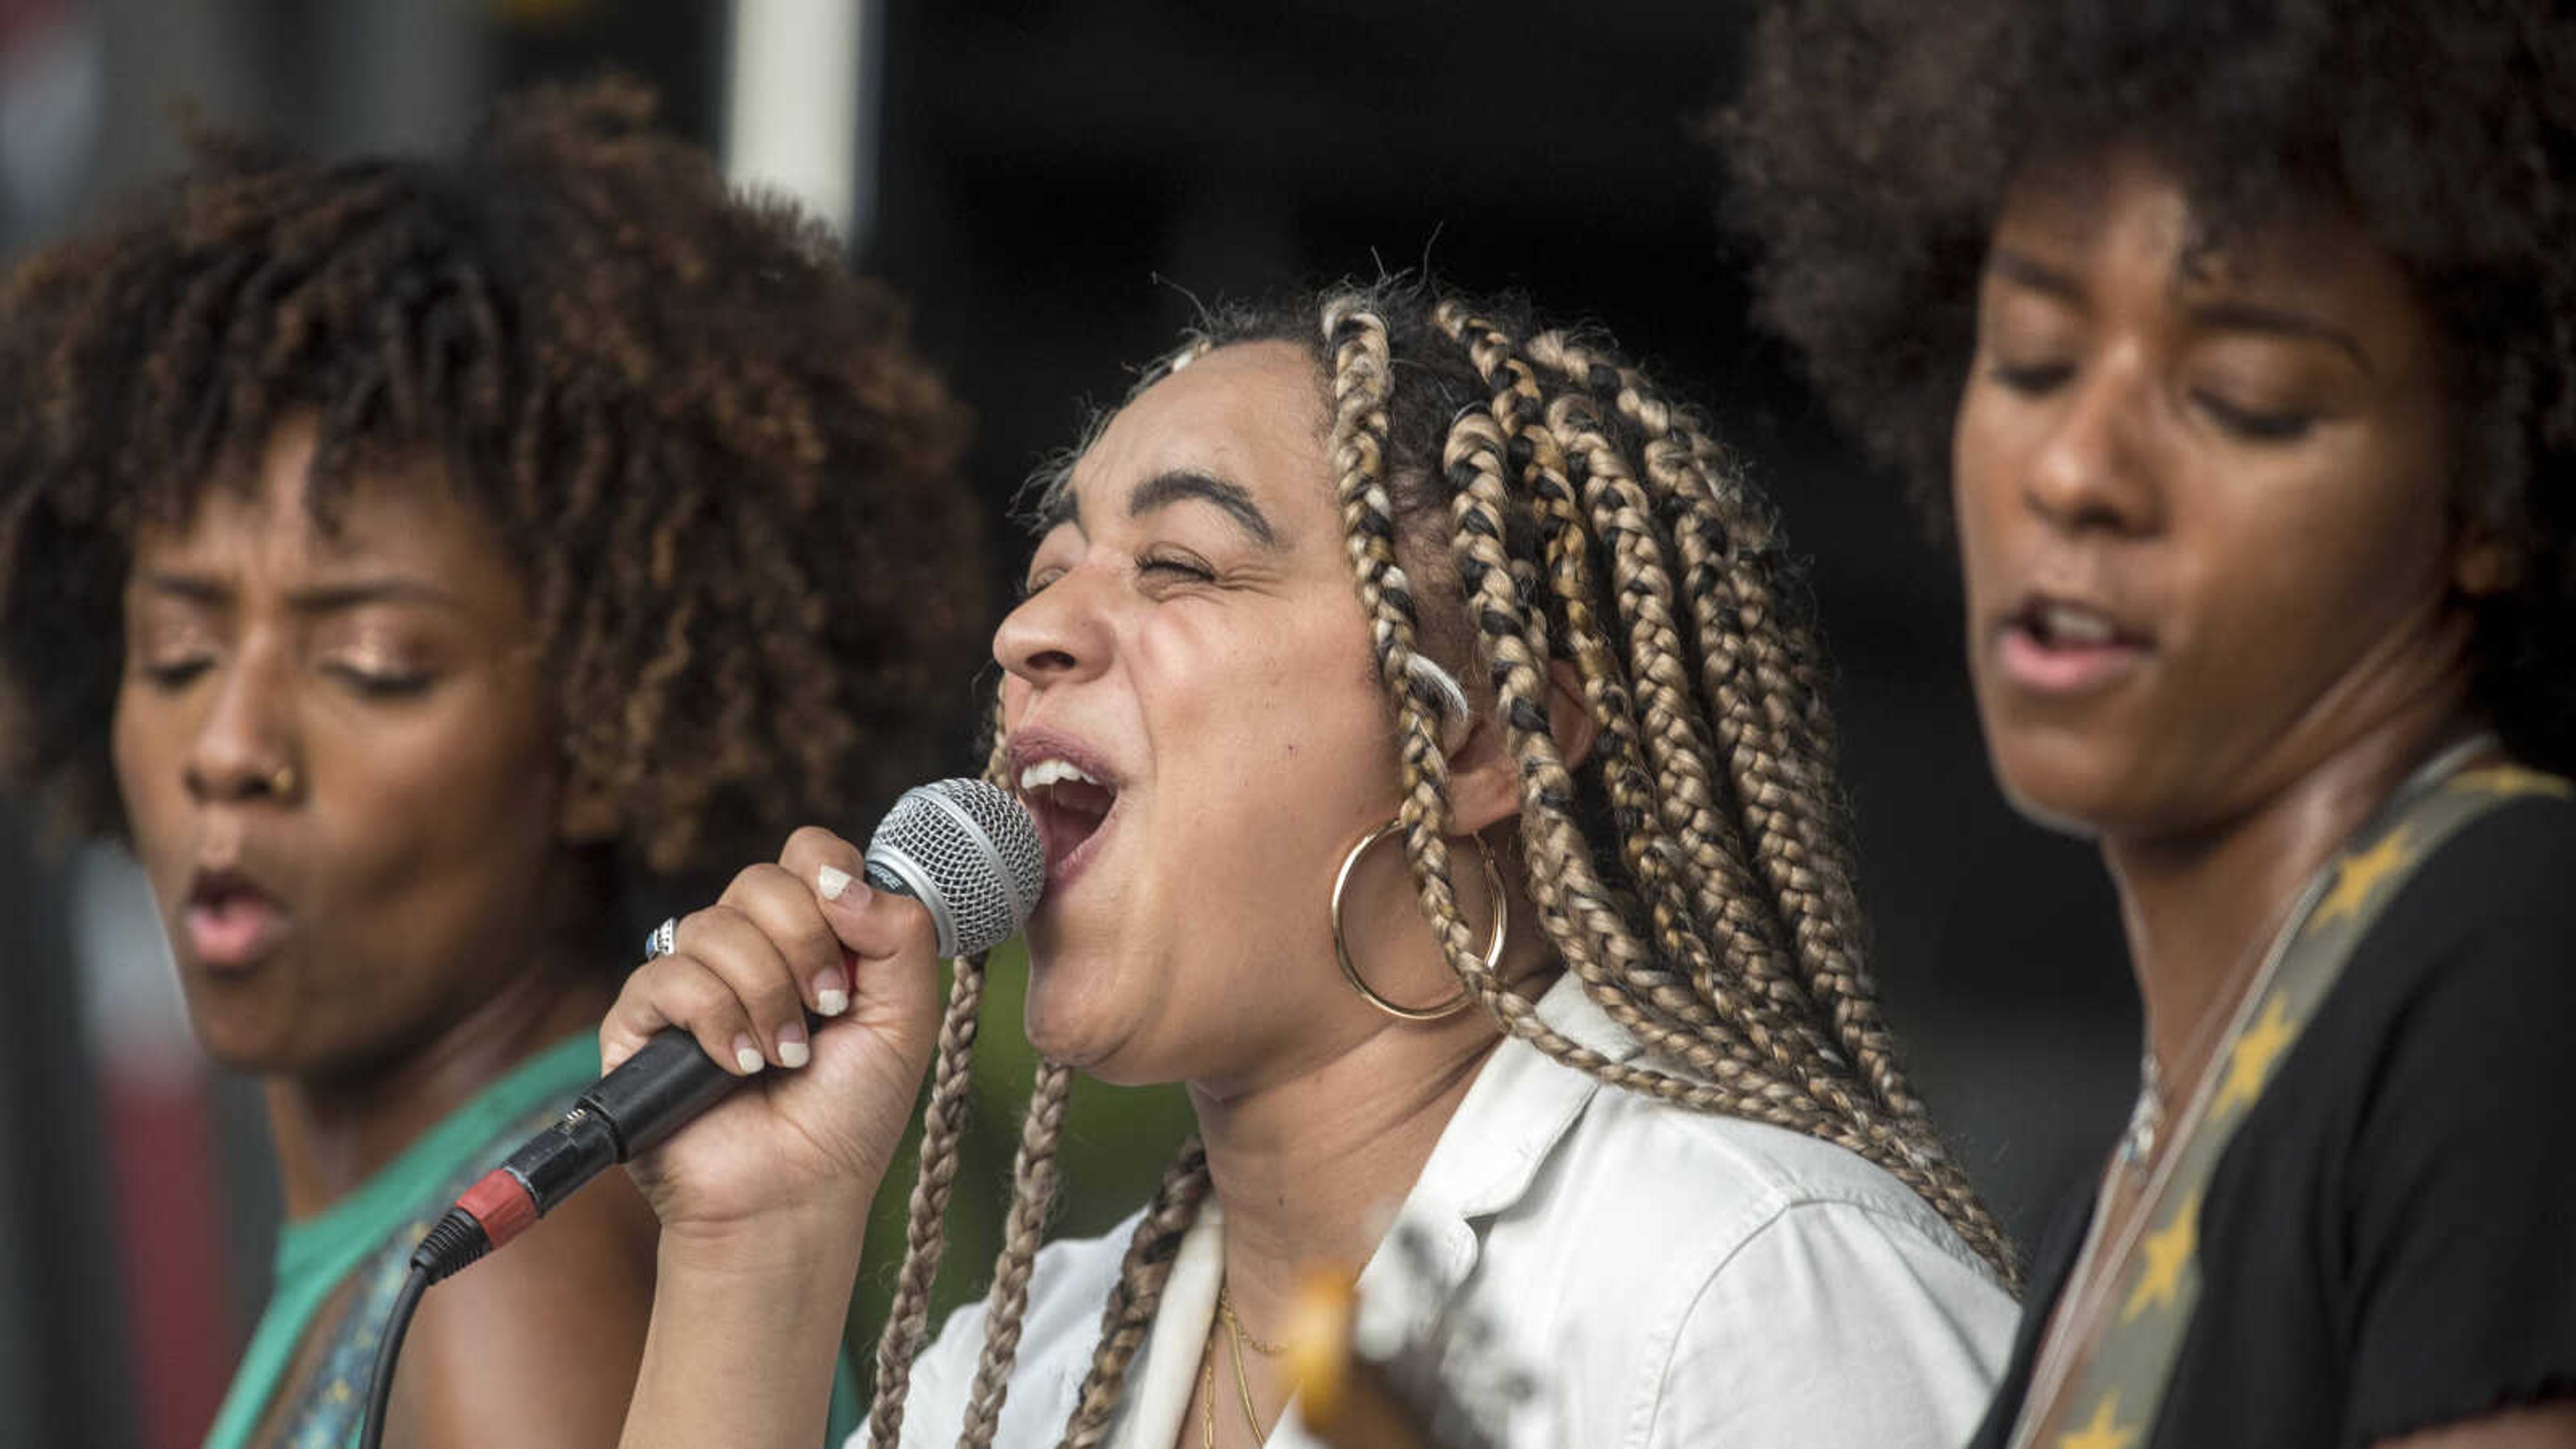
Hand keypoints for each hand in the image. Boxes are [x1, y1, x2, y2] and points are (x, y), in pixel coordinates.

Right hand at [601, 827, 941, 1245]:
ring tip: (785, 1057)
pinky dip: (717, 1019)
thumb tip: (843, 879)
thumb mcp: (906, 1017)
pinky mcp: (639, 1023)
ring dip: (766, 995)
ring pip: (714, 925)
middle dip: (805, 944)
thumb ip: (901, 934)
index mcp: (809, 937)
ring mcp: (691, 983)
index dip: (833, 882)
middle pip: (761, 879)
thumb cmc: (848, 1115)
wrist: (795, 1195)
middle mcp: (747, 950)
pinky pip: (669, 976)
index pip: (809, 854)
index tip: (855, 944)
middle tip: (826, 1011)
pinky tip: (739, 1066)